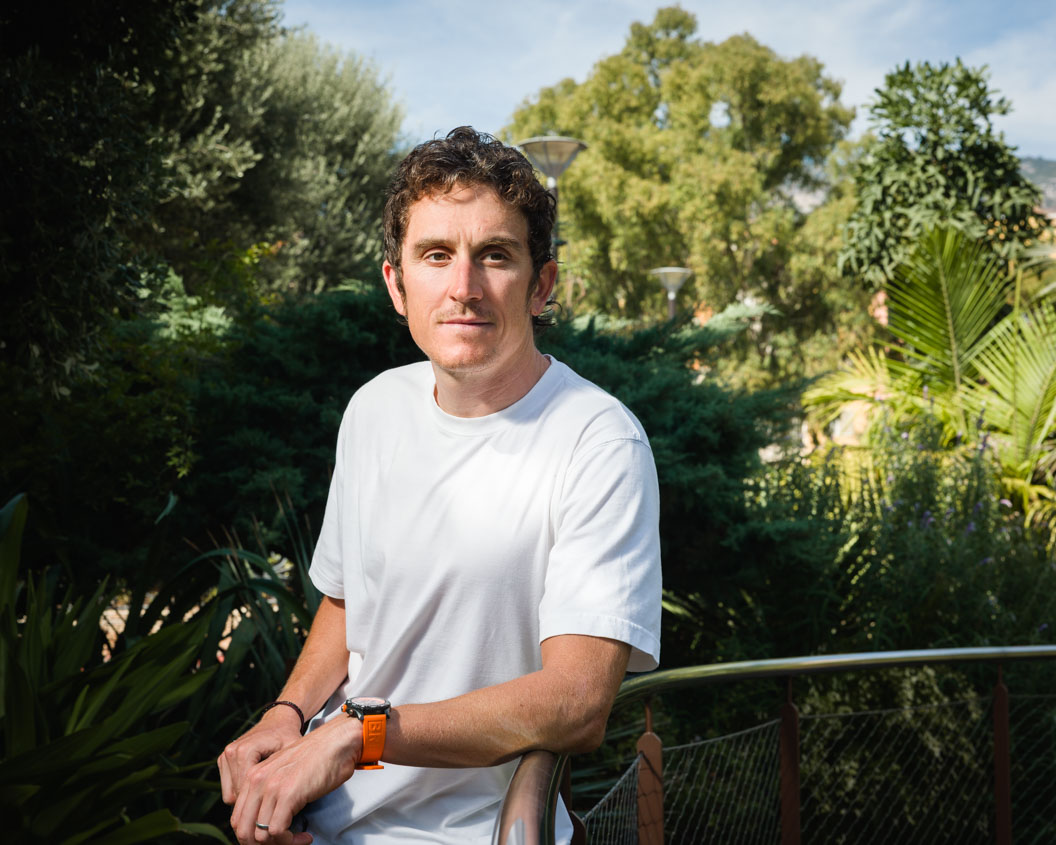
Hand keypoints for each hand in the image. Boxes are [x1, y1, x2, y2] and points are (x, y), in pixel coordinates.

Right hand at [218, 705, 303, 805]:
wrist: (278, 721)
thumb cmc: (287, 737)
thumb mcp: (291, 753)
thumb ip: (286, 773)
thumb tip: (286, 802)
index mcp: (245, 751)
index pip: (245, 791)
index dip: (260, 803)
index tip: (273, 810)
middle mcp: (231, 752)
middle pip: (236, 795)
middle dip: (252, 803)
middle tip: (269, 806)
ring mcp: (225, 756)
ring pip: (230, 795)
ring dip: (246, 798)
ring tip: (265, 795)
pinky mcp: (223, 760)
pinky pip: (228, 788)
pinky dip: (241, 791)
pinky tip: (258, 786)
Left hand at [230, 714, 362, 844]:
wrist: (338, 741)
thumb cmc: (319, 757)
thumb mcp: (284, 772)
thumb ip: (270, 791)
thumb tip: (265, 821)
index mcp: (253, 775)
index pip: (238, 819)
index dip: (253, 837)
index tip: (274, 839)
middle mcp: (257, 780)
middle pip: (243, 831)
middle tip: (283, 843)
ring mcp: (271, 787)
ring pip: (260, 836)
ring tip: (298, 840)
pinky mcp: (288, 794)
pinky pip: (277, 832)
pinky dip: (291, 842)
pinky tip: (306, 837)